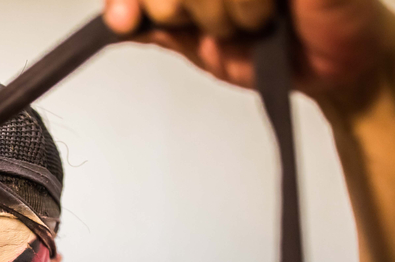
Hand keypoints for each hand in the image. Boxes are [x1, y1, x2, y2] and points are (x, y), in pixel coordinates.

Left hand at [103, 0, 394, 98]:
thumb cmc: (272, 50)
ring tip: (255, 22)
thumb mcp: (198, 43)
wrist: (331, 69)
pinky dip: (251, 7)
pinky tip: (272, 15)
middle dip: (181, 11)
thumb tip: (114, 22)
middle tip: (219, 28)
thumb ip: (158, 27)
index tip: (126, 21)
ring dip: (224, 16)